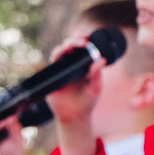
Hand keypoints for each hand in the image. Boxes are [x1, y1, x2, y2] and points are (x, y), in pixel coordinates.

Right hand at [46, 38, 104, 154]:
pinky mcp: (52, 76)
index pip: (84, 48)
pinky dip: (55, 57)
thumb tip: (101, 59)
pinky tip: (60, 56)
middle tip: (81, 41)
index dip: (84, 40)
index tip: (88, 38)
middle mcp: (72, 64)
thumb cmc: (87, 101)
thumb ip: (96, 74)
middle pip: (71, 46)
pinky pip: (52, 64)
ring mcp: (61, 69)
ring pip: (60, 52)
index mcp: (85, 64)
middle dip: (75, 40)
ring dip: (64, 47)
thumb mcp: (95, 88)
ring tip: (70, 46)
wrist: (74, 117)